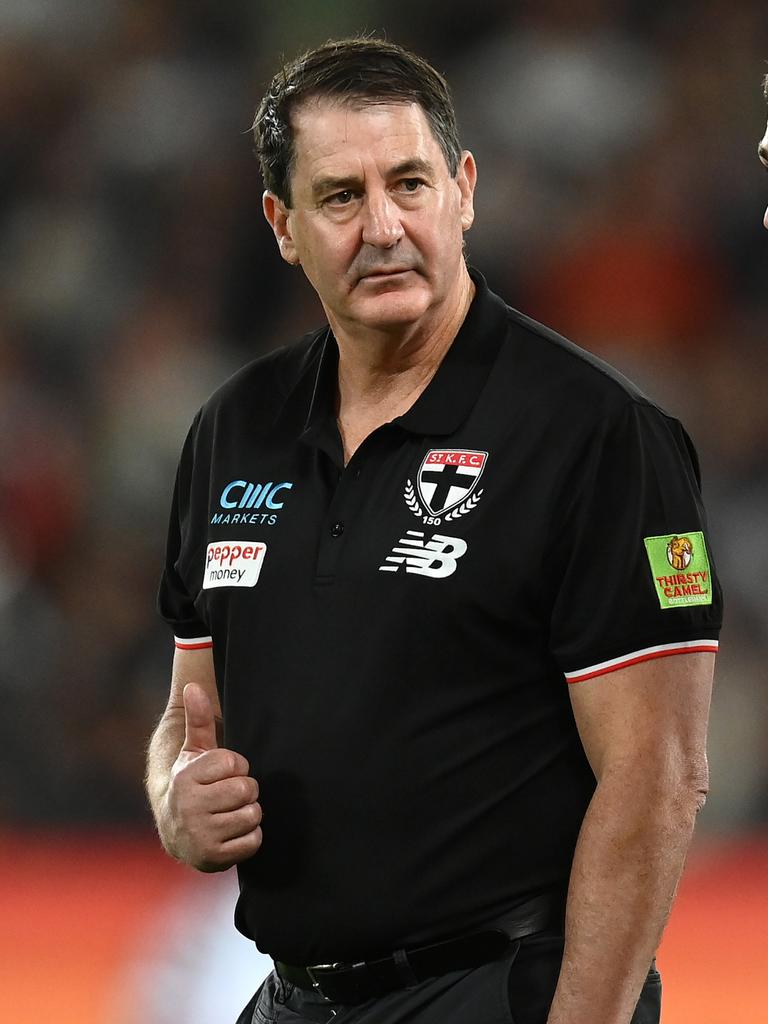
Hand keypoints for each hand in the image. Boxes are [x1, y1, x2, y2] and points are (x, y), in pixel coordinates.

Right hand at [161, 683, 262, 871]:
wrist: (176, 830)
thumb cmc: (192, 783)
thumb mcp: (194, 751)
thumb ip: (198, 719)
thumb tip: (193, 687)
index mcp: (185, 778)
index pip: (235, 763)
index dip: (236, 766)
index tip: (221, 774)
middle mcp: (189, 807)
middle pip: (247, 789)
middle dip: (245, 790)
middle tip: (229, 795)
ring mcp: (200, 835)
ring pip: (252, 814)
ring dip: (248, 813)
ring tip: (230, 812)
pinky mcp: (213, 858)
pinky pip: (253, 841)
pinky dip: (249, 837)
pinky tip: (232, 832)